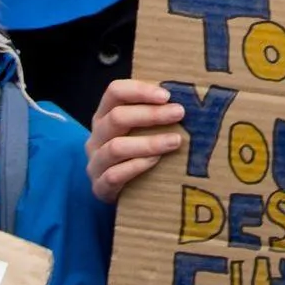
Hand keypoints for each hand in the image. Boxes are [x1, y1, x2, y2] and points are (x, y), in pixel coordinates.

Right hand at [88, 79, 184, 202]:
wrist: (120, 193)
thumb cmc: (134, 153)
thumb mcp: (138, 130)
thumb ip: (153, 113)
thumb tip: (189, 97)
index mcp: (104, 115)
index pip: (115, 92)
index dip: (140, 90)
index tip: (167, 95)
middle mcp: (96, 136)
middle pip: (117, 117)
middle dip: (151, 114)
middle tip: (179, 113)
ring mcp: (96, 162)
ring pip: (116, 147)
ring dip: (149, 142)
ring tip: (175, 141)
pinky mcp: (100, 186)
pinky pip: (115, 175)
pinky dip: (137, 166)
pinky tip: (157, 162)